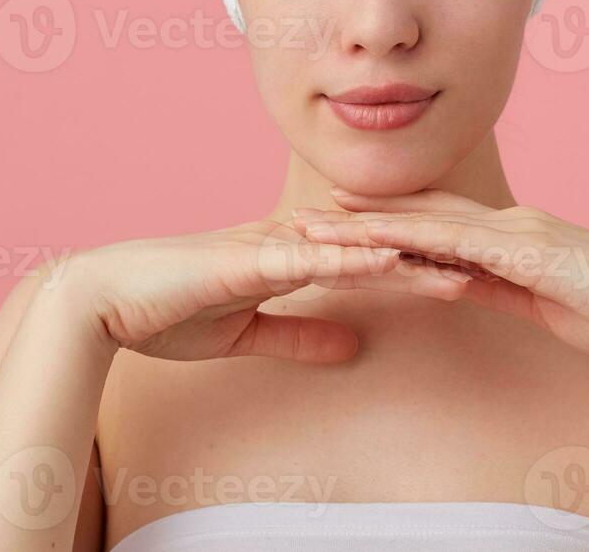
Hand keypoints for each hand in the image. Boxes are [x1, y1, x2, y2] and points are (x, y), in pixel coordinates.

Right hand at [60, 218, 474, 365]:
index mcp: (290, 258)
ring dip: (405, 259)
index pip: (368, 261)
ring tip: (457, 269)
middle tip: (486, 268)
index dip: (417, 269)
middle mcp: (286, 243)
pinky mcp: (245, 260)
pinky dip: (346, 262)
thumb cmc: (166, 312)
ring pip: (350, 249)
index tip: (467, 278)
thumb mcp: (248, 335)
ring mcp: (268, 247)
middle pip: (373, 248)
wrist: (102, 301)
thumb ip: (299, 335)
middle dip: (428, 258)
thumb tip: (352, 345)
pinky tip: (383, 265)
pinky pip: (305, 260)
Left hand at [287, 188, 588, 363]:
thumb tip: (457, 284)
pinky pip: (452, 244)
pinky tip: (370, 238)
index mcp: (513, 235)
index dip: (386, 218)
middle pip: (419, 214)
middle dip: (361, 213)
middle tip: (305, 214)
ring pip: (424, 222)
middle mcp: (508, 224)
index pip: (437, 223)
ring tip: (315, 222)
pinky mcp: (521, 253)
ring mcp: (514, 233)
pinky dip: (407, 238)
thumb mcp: (541, 300)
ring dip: (367, 223)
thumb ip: (499, 287)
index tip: (340, 218)